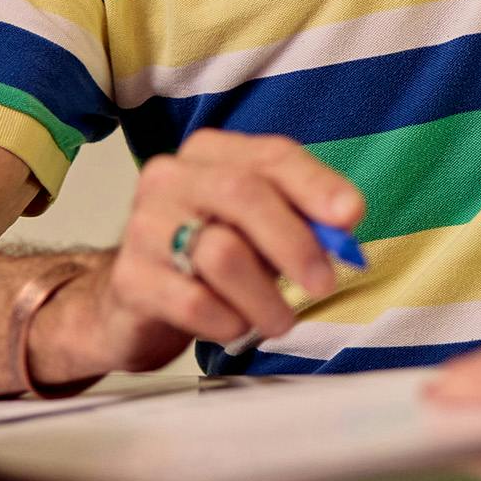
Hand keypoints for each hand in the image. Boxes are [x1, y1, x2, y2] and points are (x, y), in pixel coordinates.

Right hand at [32, 130, 362, 381]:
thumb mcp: (259, 228)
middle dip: (294, 241)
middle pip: (243, 194)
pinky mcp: (129, 279)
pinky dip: (226, 320)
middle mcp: (172, 178)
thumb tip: (344, 225)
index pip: (272, 155)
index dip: (316, 184)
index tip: (350, 216)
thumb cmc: (210, 255)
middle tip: (323, 283)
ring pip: (221, 252)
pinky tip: (236, 327)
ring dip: (264, 295)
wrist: (134, 302)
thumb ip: (300, 218)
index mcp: (211, 153)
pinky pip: (191, 301)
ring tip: (281, 320)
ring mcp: (143, 225)